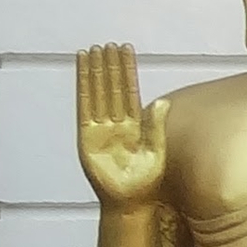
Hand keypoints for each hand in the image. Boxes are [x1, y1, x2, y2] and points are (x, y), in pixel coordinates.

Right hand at [76, 43, 167, 210]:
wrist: (129, 202)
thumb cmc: (146, 182)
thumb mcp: (156, 151)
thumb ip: (157, 126)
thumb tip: (164, 101)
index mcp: (133, 125)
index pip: (128, 91)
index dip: (127, 70)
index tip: (125, 50)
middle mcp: (115, 123)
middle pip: (111, 88)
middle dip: (110, 66)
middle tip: (109, 44)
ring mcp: (99, 128)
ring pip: (97, 93)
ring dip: (95, 72)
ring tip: (93, 51)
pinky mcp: (86, 136)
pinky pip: (84, 107)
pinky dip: (83, 89)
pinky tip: (83, 72)